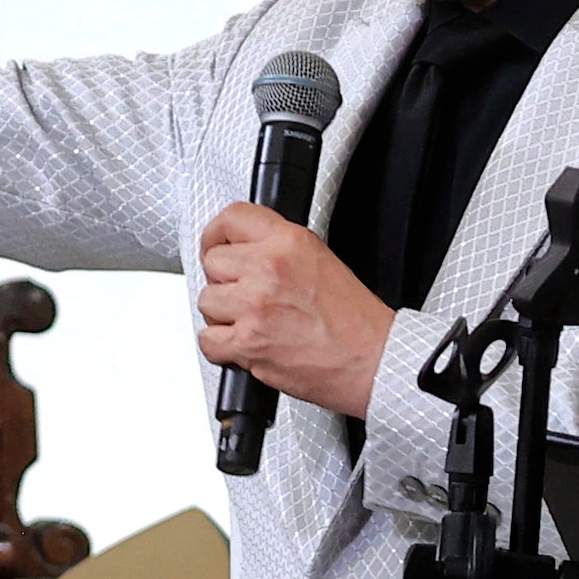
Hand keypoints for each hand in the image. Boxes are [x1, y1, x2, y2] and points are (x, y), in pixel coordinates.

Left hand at [194, 206, 395, 414]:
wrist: (371, 360)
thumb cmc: (355, 321)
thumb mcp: (321, 260)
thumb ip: (279, 249)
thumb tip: (245, 251)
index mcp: (288, 242)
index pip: (232, 218)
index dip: (218, 234)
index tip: (217, 245)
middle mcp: (268, 269)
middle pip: (213, 262)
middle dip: (225, 280)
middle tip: (245, 294)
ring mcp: (254, 306)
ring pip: (207, 301)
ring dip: (223, 315)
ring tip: (252, 323)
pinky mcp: (247, 343)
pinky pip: (207, 340)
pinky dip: (221, 347)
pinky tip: (245, 345)